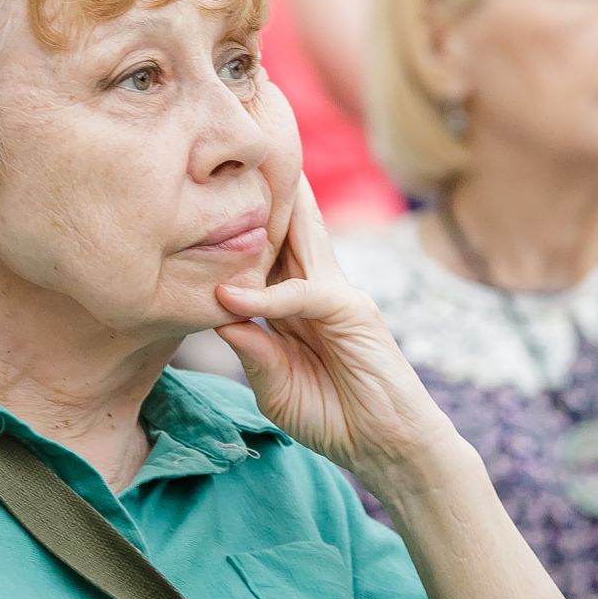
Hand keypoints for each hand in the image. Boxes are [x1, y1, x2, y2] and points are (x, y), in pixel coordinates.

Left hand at [214, 176, 458, 488]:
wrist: (388, 447)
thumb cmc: (335, 418)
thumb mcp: (276, 387)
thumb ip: (252, 352)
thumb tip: (220, 315)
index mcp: (299, 304)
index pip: (269, 253)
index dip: (244, 225)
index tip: (208, 197)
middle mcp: (318, 288)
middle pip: (288, 229)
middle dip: (267, 191)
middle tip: (238, 150)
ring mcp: (338, 295)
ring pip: (301, 240)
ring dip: (273, 209)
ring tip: (244, 174)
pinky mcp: (353, 313)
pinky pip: (302, 296)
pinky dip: (267, 298)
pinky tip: (235, 297)